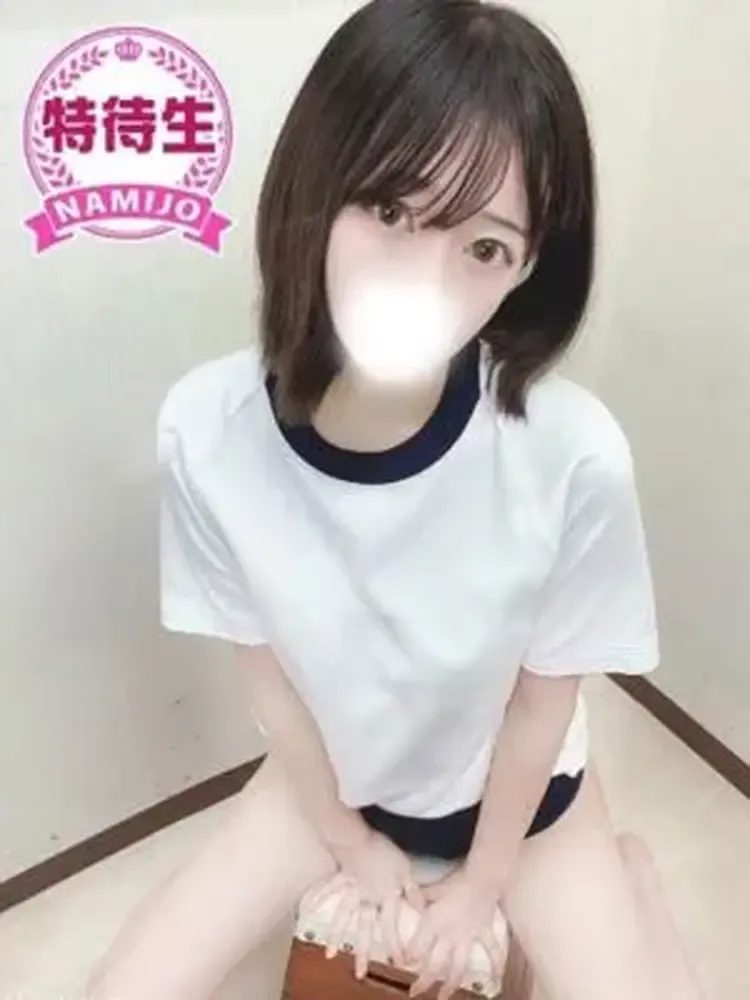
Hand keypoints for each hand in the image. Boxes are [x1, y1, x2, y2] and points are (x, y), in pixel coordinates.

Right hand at [301, 829, 424, 979]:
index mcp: (385, 897)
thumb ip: (413, 892)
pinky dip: (316, 899)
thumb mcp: (405, 870)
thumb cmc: (385, 852)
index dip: (395, 944)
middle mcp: (367, 899)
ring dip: (337, 936)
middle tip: (359, 974)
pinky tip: (305, 910)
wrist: (360, 838)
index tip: (398, 963)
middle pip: (365, 929)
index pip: (390, 925)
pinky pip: (327, 890)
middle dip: (363, 952)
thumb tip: (423, 911)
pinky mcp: (340, 878)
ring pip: (344, 917)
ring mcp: (351, 890)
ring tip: (329, 955)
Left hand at [405, 868, 506, 999]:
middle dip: (424, 981)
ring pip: (458, 967)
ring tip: (443, 997)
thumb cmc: (456, 881)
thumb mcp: (433, 888)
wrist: (482, 878)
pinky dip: (495, 965)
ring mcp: (467, 938)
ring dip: (451, 984)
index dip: (409, 957)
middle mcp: (448, 935)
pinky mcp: (483, 934)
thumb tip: (406, 896)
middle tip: (415, 993)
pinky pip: (490, 952)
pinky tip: (496, 979)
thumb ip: (420, 896)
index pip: (417, 945)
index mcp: (433, 922)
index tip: (403, 965)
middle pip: (435, 964)